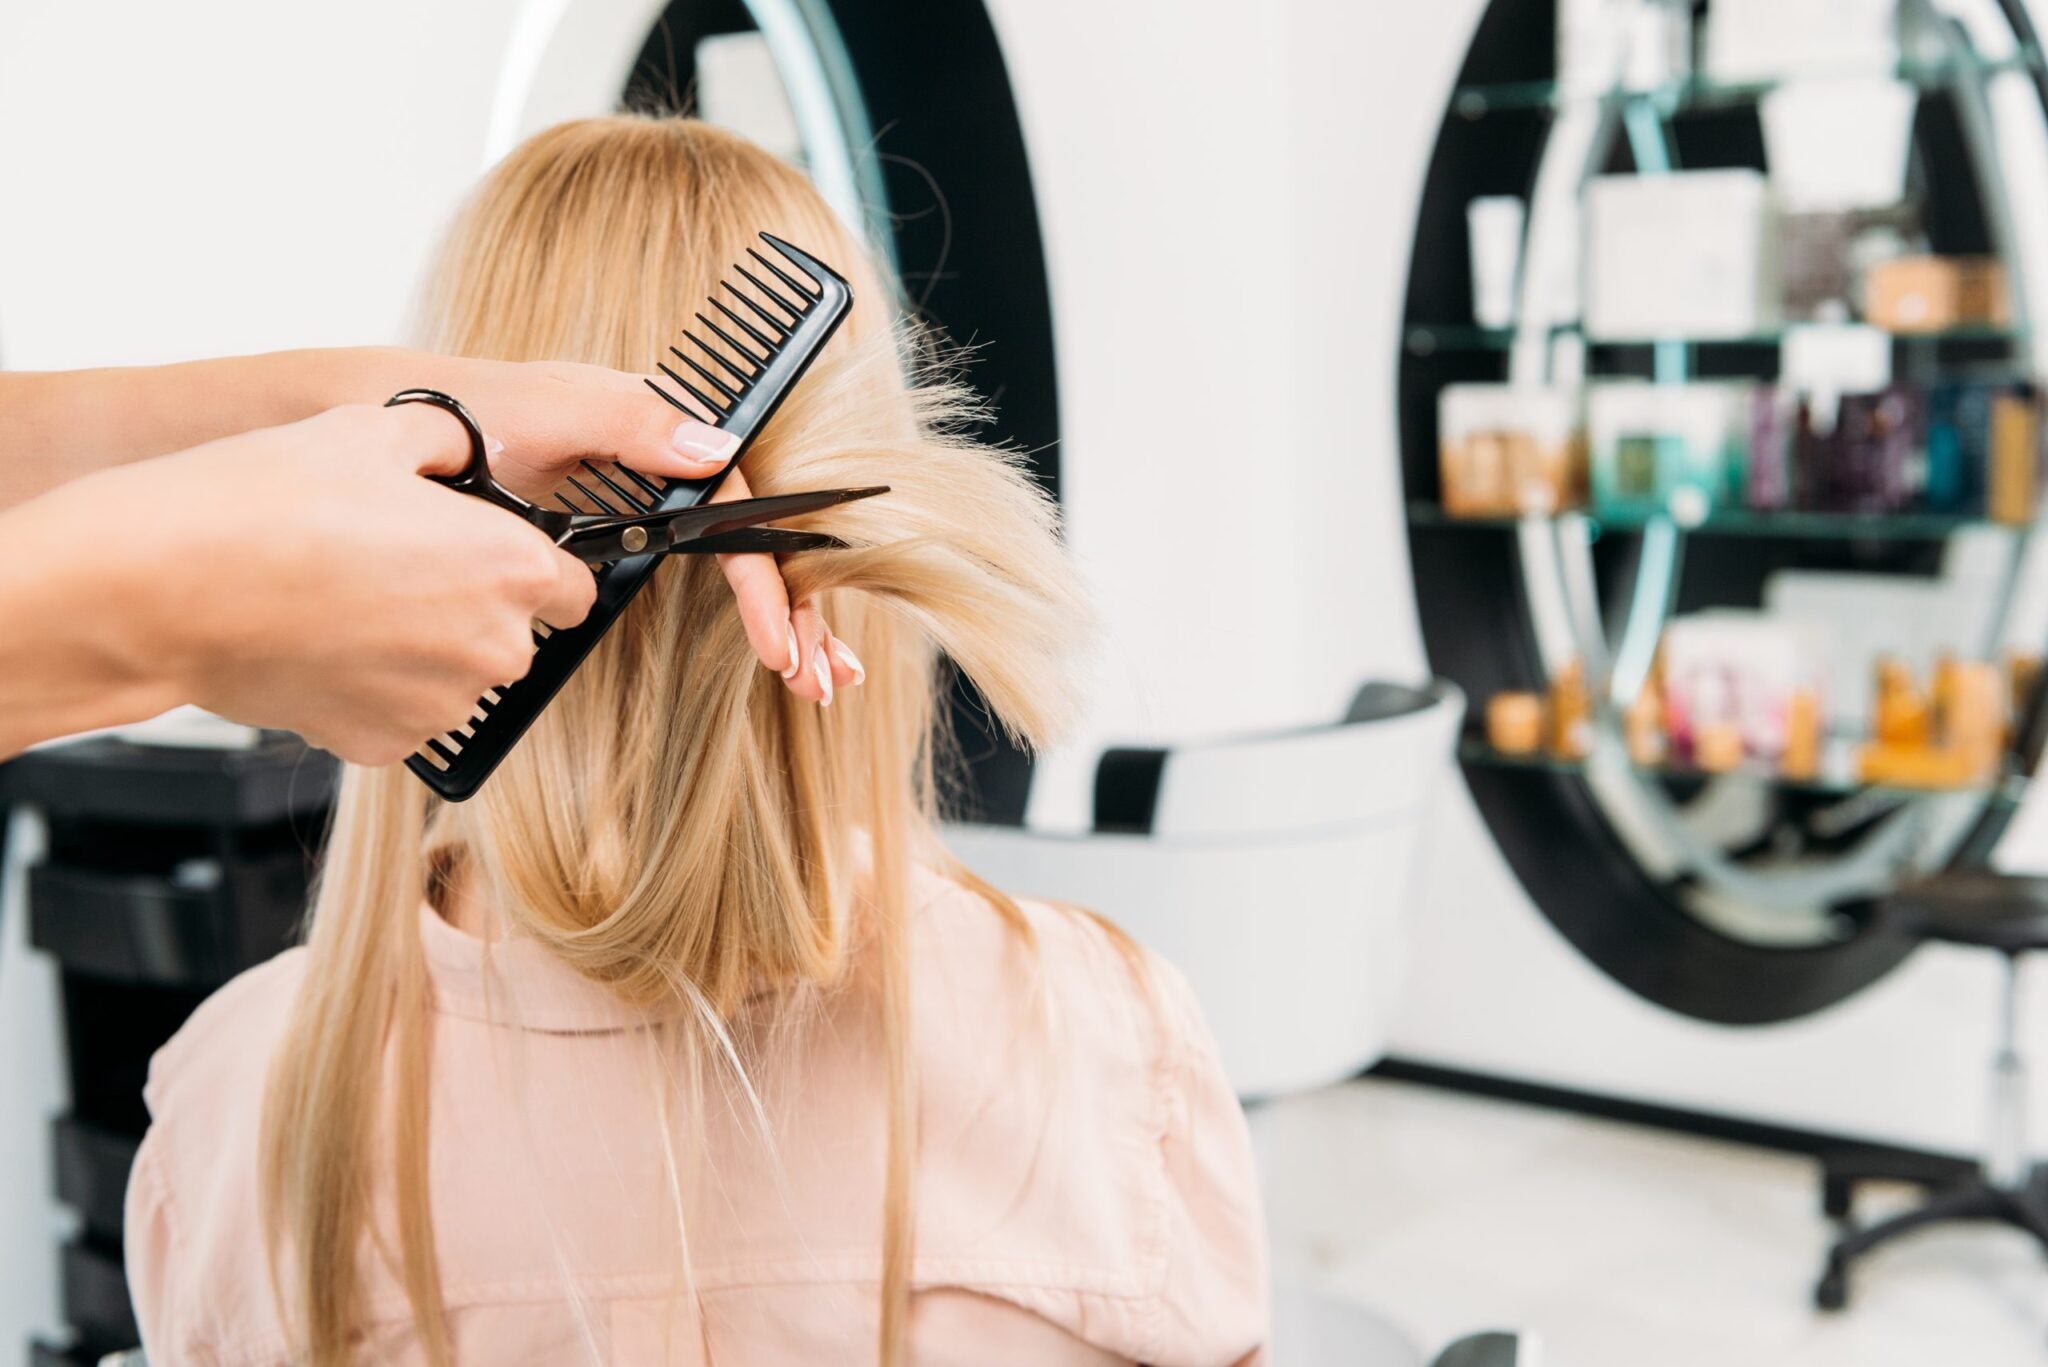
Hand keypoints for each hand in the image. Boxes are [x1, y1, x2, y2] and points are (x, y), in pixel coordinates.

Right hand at [75, 402, 595, 763]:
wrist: (169, 585)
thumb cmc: (269, 503)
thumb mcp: (373, 429)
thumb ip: (446, 442)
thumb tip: (464, 447)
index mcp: (511, 568)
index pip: (578, 589)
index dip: (540, 570)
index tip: (503, 559)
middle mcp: (493, 647)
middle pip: (514, 635)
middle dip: (472, 608)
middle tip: (400, 569)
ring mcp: (439, 704)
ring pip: (455, 679)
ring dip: (422, 651)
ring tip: (350, 602)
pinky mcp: (383, 744)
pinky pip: (399, 714)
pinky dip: (372, 689)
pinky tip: (324, 645)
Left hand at [382, 354, 861, 701]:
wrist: (410, 430)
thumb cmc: (474, 415)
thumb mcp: (547, 410)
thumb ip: (628, 422)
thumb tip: (717, 449)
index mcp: (666, 429)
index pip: (741, 511)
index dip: (765, 579)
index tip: (775, 640)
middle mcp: (677, 466)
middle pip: (761, 544)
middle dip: (801, 614)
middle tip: (817, 682)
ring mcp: (659, 504)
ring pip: (747, 567)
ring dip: (792, 624)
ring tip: (815, 684)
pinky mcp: (637, 536)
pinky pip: (711, 578)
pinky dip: (754, 618)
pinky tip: (781, 659)